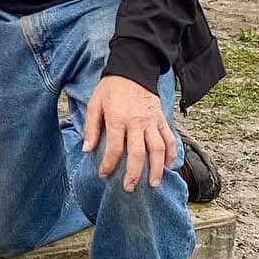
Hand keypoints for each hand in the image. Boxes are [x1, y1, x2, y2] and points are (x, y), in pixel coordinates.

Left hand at [82, 75, 176, 191]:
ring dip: (157, 168)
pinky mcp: (162, 119)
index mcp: (117, 119)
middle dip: (134, 174)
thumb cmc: (110, 88)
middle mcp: (136, 122)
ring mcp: (152, 121)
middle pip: (138, 153)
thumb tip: (87, 149)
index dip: (108, 165)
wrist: (133, 70)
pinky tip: (169, 165)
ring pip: (157, 149)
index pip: (114, 148)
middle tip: (129, 188)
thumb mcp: (94, 104)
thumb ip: (91, 127)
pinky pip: (169, 138)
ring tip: (154, 183)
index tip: (104, 175)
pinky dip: (171, 153)